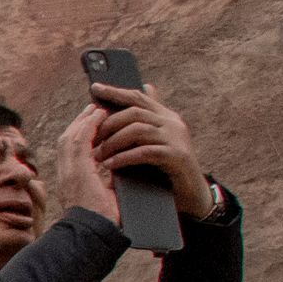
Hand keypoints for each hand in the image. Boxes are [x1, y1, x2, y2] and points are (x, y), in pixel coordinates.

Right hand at [51, 103, 120, 226]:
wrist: (96, 231)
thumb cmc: (102, 221)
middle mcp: (65, 173)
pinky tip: (99, 114)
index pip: (72, 152)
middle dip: (80, 123)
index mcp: (71, 181)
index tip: (93, 124)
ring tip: (98, 107)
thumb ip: (108, 183)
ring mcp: (68, 169)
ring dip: (85, 119)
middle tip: (93, 109)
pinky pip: (80, 138)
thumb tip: (118, 175)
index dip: (82, 136)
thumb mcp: (105, 197)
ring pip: (71, 135)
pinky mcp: (76, 167)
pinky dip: (89, 124)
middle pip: (67, 140)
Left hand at [85, 83, 213, 217]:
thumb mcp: (153, 142)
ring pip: (138, 130)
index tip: (94, 88)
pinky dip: (124, 157)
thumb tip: (138, 95)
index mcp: (165, 116)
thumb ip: (142, 123)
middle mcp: (172, 122)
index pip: (138, 97)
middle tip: (90, 138)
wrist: (191, 193)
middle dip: (108, 124)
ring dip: (113, 142)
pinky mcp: (177, 156)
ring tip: (97, 155)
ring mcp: (176, 138)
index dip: (115, 92)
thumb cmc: (166, 168)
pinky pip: (145, 152)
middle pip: (134, 112)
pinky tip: (110, 165)